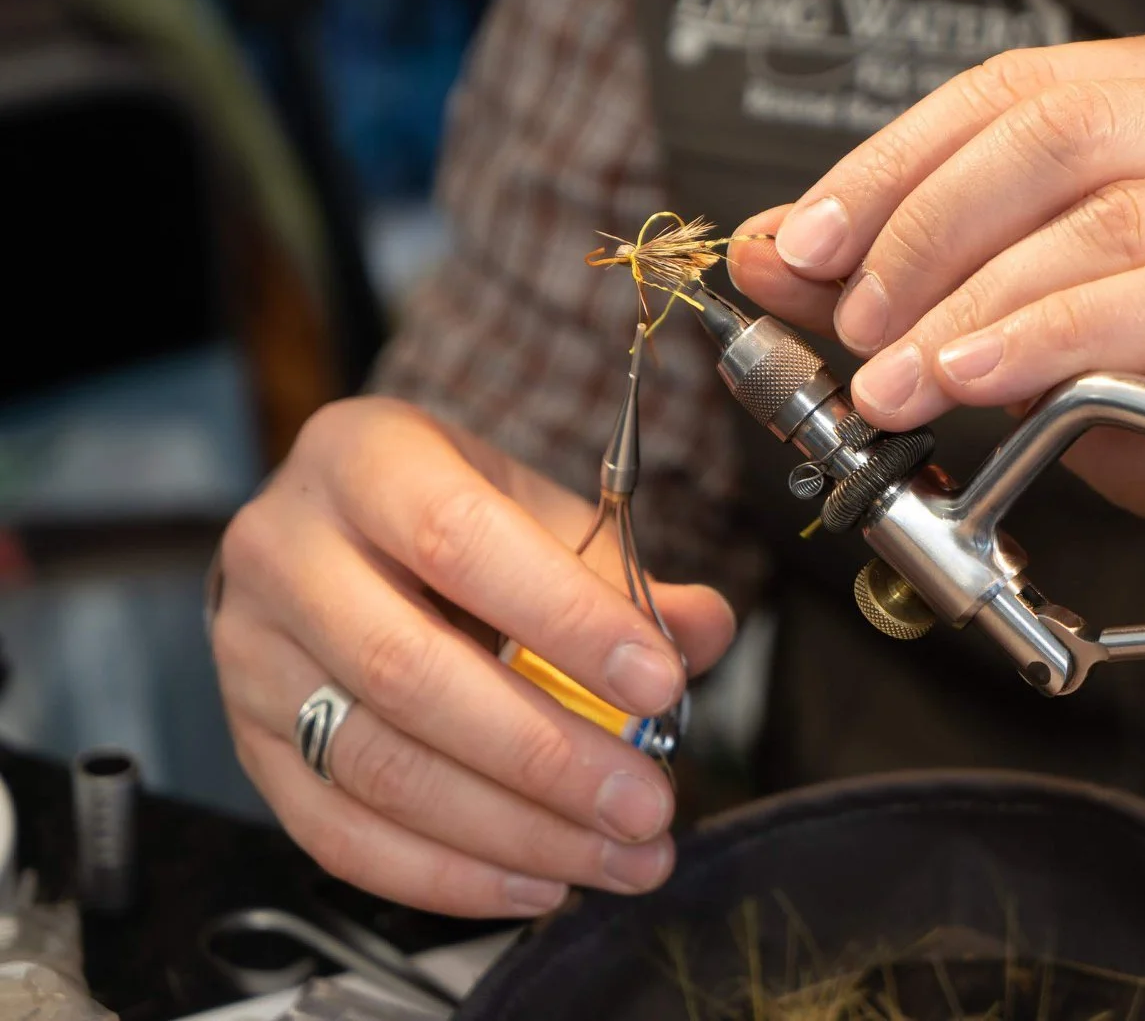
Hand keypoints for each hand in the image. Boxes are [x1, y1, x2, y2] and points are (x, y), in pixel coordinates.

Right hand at [210, 397, 735, 916]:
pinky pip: (339, 834)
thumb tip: (702, 632)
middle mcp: (286, 551)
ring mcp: (251, 655)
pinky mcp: (248, 746)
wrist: (339, 533)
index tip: (659, 685)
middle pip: (409, 672)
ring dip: (513, 832)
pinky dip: (448, 874)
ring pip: (377, 767)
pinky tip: (538, 879)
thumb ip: (623, 574)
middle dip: (546, 755)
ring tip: (618, 856)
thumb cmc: (454, 519)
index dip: (566, 620)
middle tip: (646, 803)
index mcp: (364, 459)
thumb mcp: (539, 511)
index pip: (460, 541)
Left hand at [729, 30, 1144, 697]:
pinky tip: (984, 379)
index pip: (1025, 85)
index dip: (898, 160)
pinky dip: (1061, 337)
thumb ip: (920, 282)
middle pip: (1067, 127)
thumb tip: (775, 252)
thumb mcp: (1038, 335)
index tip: (804, 242)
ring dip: (979, 299)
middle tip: (853, 320)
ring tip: (899, 376)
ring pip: (1117, 214)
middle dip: (930, 226)